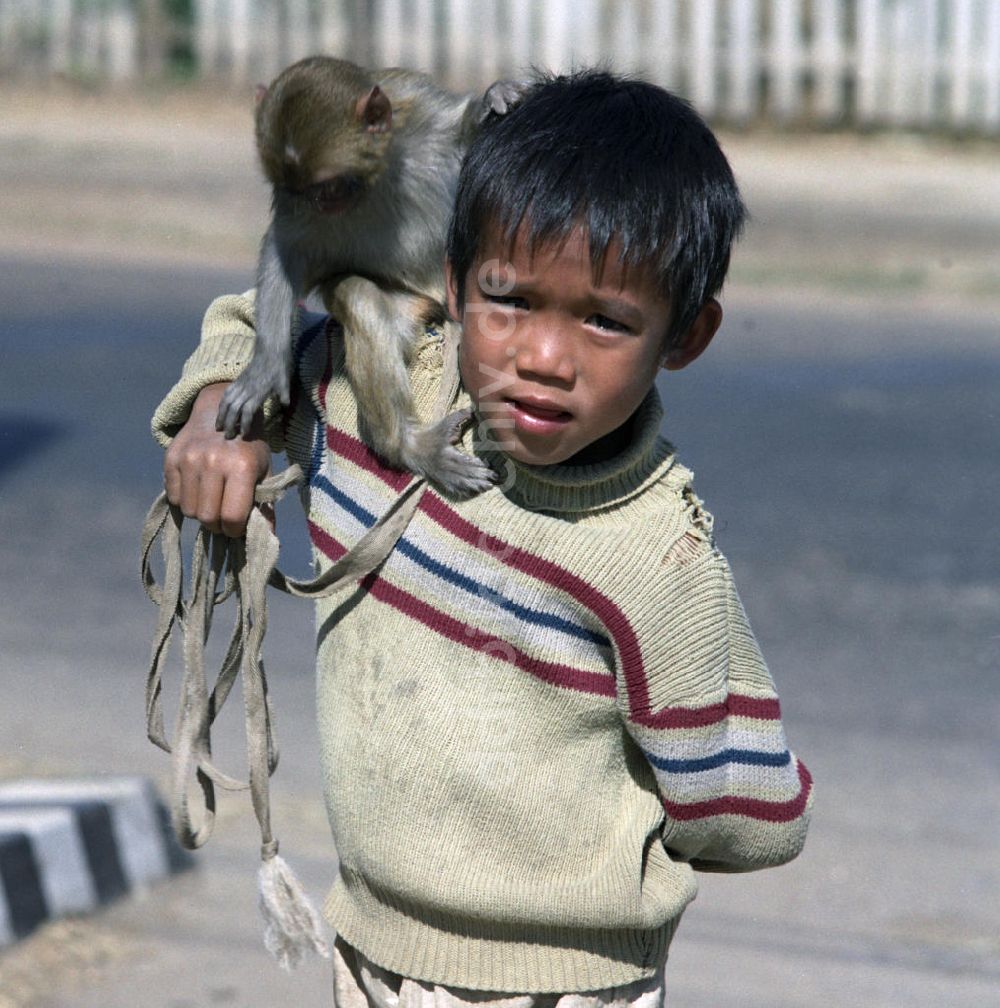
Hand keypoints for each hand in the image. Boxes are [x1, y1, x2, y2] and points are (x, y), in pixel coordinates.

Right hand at [163, 383, 271, 537]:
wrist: (222, 410)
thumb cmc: (248, 447)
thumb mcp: (264, 472)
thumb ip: (265, 506)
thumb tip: (267, 539)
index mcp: (241, 467)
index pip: (232, 517)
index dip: (235, 529)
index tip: (237, 525)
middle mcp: (213, 462)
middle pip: (208, 518)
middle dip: (217, 525)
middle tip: (224, 516)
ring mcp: (189, 459)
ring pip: (189, 510)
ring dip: (201, 512)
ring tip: (212, 500)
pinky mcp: (170, 458)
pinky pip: (174, 497)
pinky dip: (185, 500)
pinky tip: (198, 488)